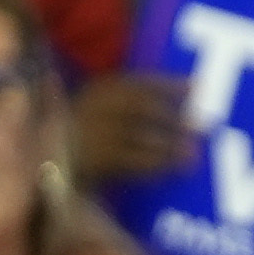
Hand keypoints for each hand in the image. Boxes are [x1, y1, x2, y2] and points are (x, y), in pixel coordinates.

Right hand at [69, 72, 192, 187]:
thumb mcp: (105, 111)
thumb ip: (135, 104)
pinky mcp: (91, 163)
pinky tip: (170, 171)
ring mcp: (89, 135)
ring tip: (193, 156)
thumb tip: (187, 94)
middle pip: (139, 107)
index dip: (168, 83)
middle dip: (172, 117)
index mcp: (99, 91)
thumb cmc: (88, 136)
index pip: (137, 83)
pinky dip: (153, 166)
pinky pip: (129, 163)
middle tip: (201, 128)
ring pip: (137, 137)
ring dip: (169, 146)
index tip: (196, 87)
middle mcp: (93, 108)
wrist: (52, 166)